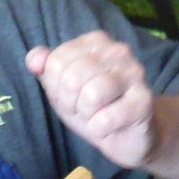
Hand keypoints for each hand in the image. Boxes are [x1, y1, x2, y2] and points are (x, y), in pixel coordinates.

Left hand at [26, 31, 156, 168]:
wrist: (129, 136)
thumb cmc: (95, 108)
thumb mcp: (63, 89)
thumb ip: (47, 70)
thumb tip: (34, 60)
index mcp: (96, 42)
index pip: (55, 62)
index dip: (56, 87)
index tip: (71, 96)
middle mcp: (118, 51)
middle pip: (71, 79)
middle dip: (70, 103)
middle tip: (84, 110)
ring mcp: (135, 74)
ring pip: (91, 95)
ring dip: (86, 115)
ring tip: (97, 116)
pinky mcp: (144, 101)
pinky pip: (105, 119)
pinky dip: (99, 130)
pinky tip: (110, 127)